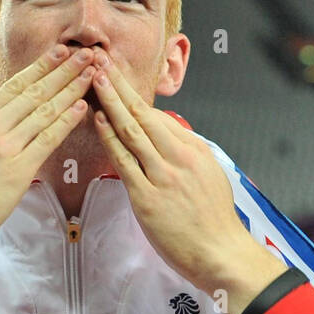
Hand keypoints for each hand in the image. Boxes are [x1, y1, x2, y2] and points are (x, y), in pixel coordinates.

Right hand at [0, 46, 96, 258]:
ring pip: (45, 111)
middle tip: (85, 53)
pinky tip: (81, 108)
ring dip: (71, 89)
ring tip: (91, 73)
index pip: (13, 86)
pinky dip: (66, 121)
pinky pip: (47, 140)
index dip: (40, 67)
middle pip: (34, 92)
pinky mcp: (17, 171)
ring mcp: (4, 148)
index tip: (58, 53)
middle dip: (63, 70)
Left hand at [90, 55, 287, 313]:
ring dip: (109, 102)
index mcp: (194, 148)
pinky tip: (97, 119)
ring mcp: (163, 175)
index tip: (115, 74)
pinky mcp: (149, 198)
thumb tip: (168, 138)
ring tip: (91, 78)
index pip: (156, 114)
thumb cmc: (214, 222)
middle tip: (96, 60)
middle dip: (117, 85)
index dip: (132, 93)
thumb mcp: (209, 176)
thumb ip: (186, 155)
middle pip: (142, 113)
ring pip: (131, 130)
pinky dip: (109, 137)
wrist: (222, 253)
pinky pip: (125, 161)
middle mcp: (179, 156)